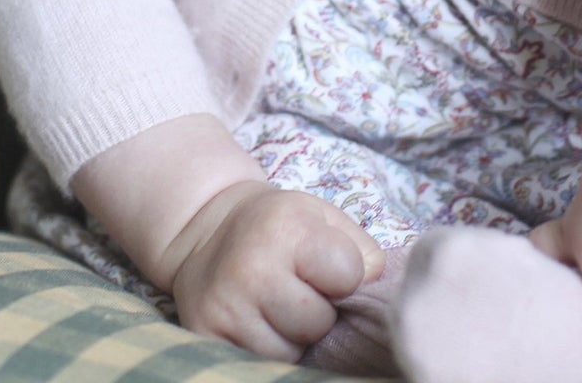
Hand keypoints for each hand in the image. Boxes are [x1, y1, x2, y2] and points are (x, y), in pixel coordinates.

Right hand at [162, 182, 385, 360]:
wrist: (206, 230)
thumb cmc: (278, 227)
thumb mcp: (322, 218)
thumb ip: (361, 252)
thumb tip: (376, 294)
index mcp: (286, 228)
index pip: (348, 276)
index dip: (344, 276)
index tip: (324, 266)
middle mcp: (251, 268)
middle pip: (318, 322)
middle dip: (317, 311)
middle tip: (296, 288)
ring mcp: (225, 307)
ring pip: (290, 351)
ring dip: (290, 336)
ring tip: (274, 306)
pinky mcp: (206, 336)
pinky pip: (259, 363)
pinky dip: (264, 348)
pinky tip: (255, 321)